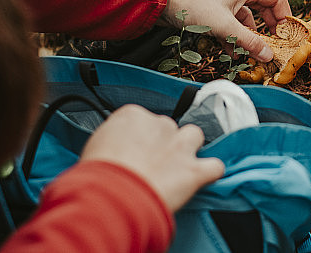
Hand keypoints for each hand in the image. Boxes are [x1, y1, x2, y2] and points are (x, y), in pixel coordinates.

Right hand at [80, 105, 223, 211]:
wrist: (112, 194)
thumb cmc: (98, 174)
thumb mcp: (95, 146)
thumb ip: (113, 140)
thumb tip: (118, 150)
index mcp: (133, 115)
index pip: (142, 120)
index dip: (139, 138)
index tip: (134, 152)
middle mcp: (160, 125)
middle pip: (168, 128)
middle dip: (163, 144)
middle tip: (151, 164)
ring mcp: (180, 146)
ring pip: (195, 135)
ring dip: (190, 148)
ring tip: (178, 166)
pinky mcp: (194, 170)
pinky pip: (215, 166)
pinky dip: (211, 172)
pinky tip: (202, 178)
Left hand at [160, 0, 291, 61]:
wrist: (161, 0)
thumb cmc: (192, 5)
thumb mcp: (224, 26)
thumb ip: (248, 41)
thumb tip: (268, 55)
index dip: (284, 16)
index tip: (285, 35)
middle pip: (263, 11)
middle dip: (267, 30)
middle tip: (271, 48)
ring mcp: (224, 3)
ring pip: (245, 22)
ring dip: (248, 38)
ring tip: (250, 56)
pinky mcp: (212, 13)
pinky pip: (230, 27)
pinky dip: (233, 39)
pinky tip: (232, 54)